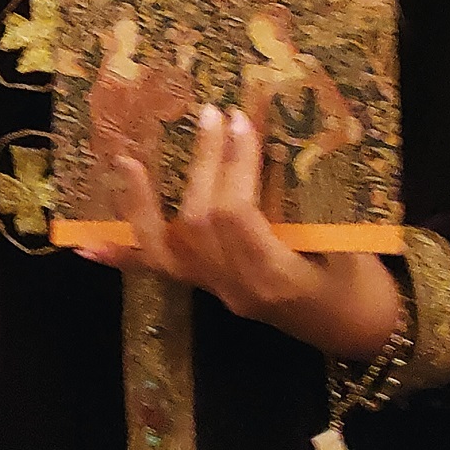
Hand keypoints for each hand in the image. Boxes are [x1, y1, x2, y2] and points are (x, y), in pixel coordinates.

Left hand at [74, 106, 401, 359]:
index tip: (239, 121)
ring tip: (125, 164)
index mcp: (275, 277)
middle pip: (199, 226)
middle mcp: (236, 289)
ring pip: (165, 252)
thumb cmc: (363, 284)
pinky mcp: (209, 289)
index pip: (235, 217)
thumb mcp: (352, 241)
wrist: (362, 334)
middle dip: (203, 166)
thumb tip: (289, 129)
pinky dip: (121, 255)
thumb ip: (317, 197)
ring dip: (140, 205)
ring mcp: (217, 292)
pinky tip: (86, 244)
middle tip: (209, 116)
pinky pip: (158, 273)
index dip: (232, 167)